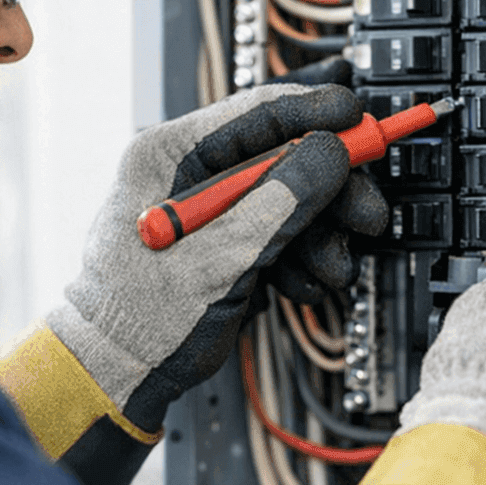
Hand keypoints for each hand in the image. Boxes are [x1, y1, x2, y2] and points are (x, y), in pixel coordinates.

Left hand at [47, 82, 387, 431]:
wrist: (118, 373)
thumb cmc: (140, 318)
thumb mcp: (220, 258)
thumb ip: (279, 201)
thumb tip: (331, 153)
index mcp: (170, 153)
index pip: (257, 111)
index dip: (317, 113)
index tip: (363, 120)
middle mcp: (190, 171)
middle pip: (283, 155)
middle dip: (331, 189)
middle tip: (367, 215)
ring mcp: (210, 205)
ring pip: (289, 197)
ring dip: (321, 234)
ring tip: (332, 268)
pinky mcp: (226, 237)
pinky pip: (280, 230)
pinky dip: (301, 256)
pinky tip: (305, 283)